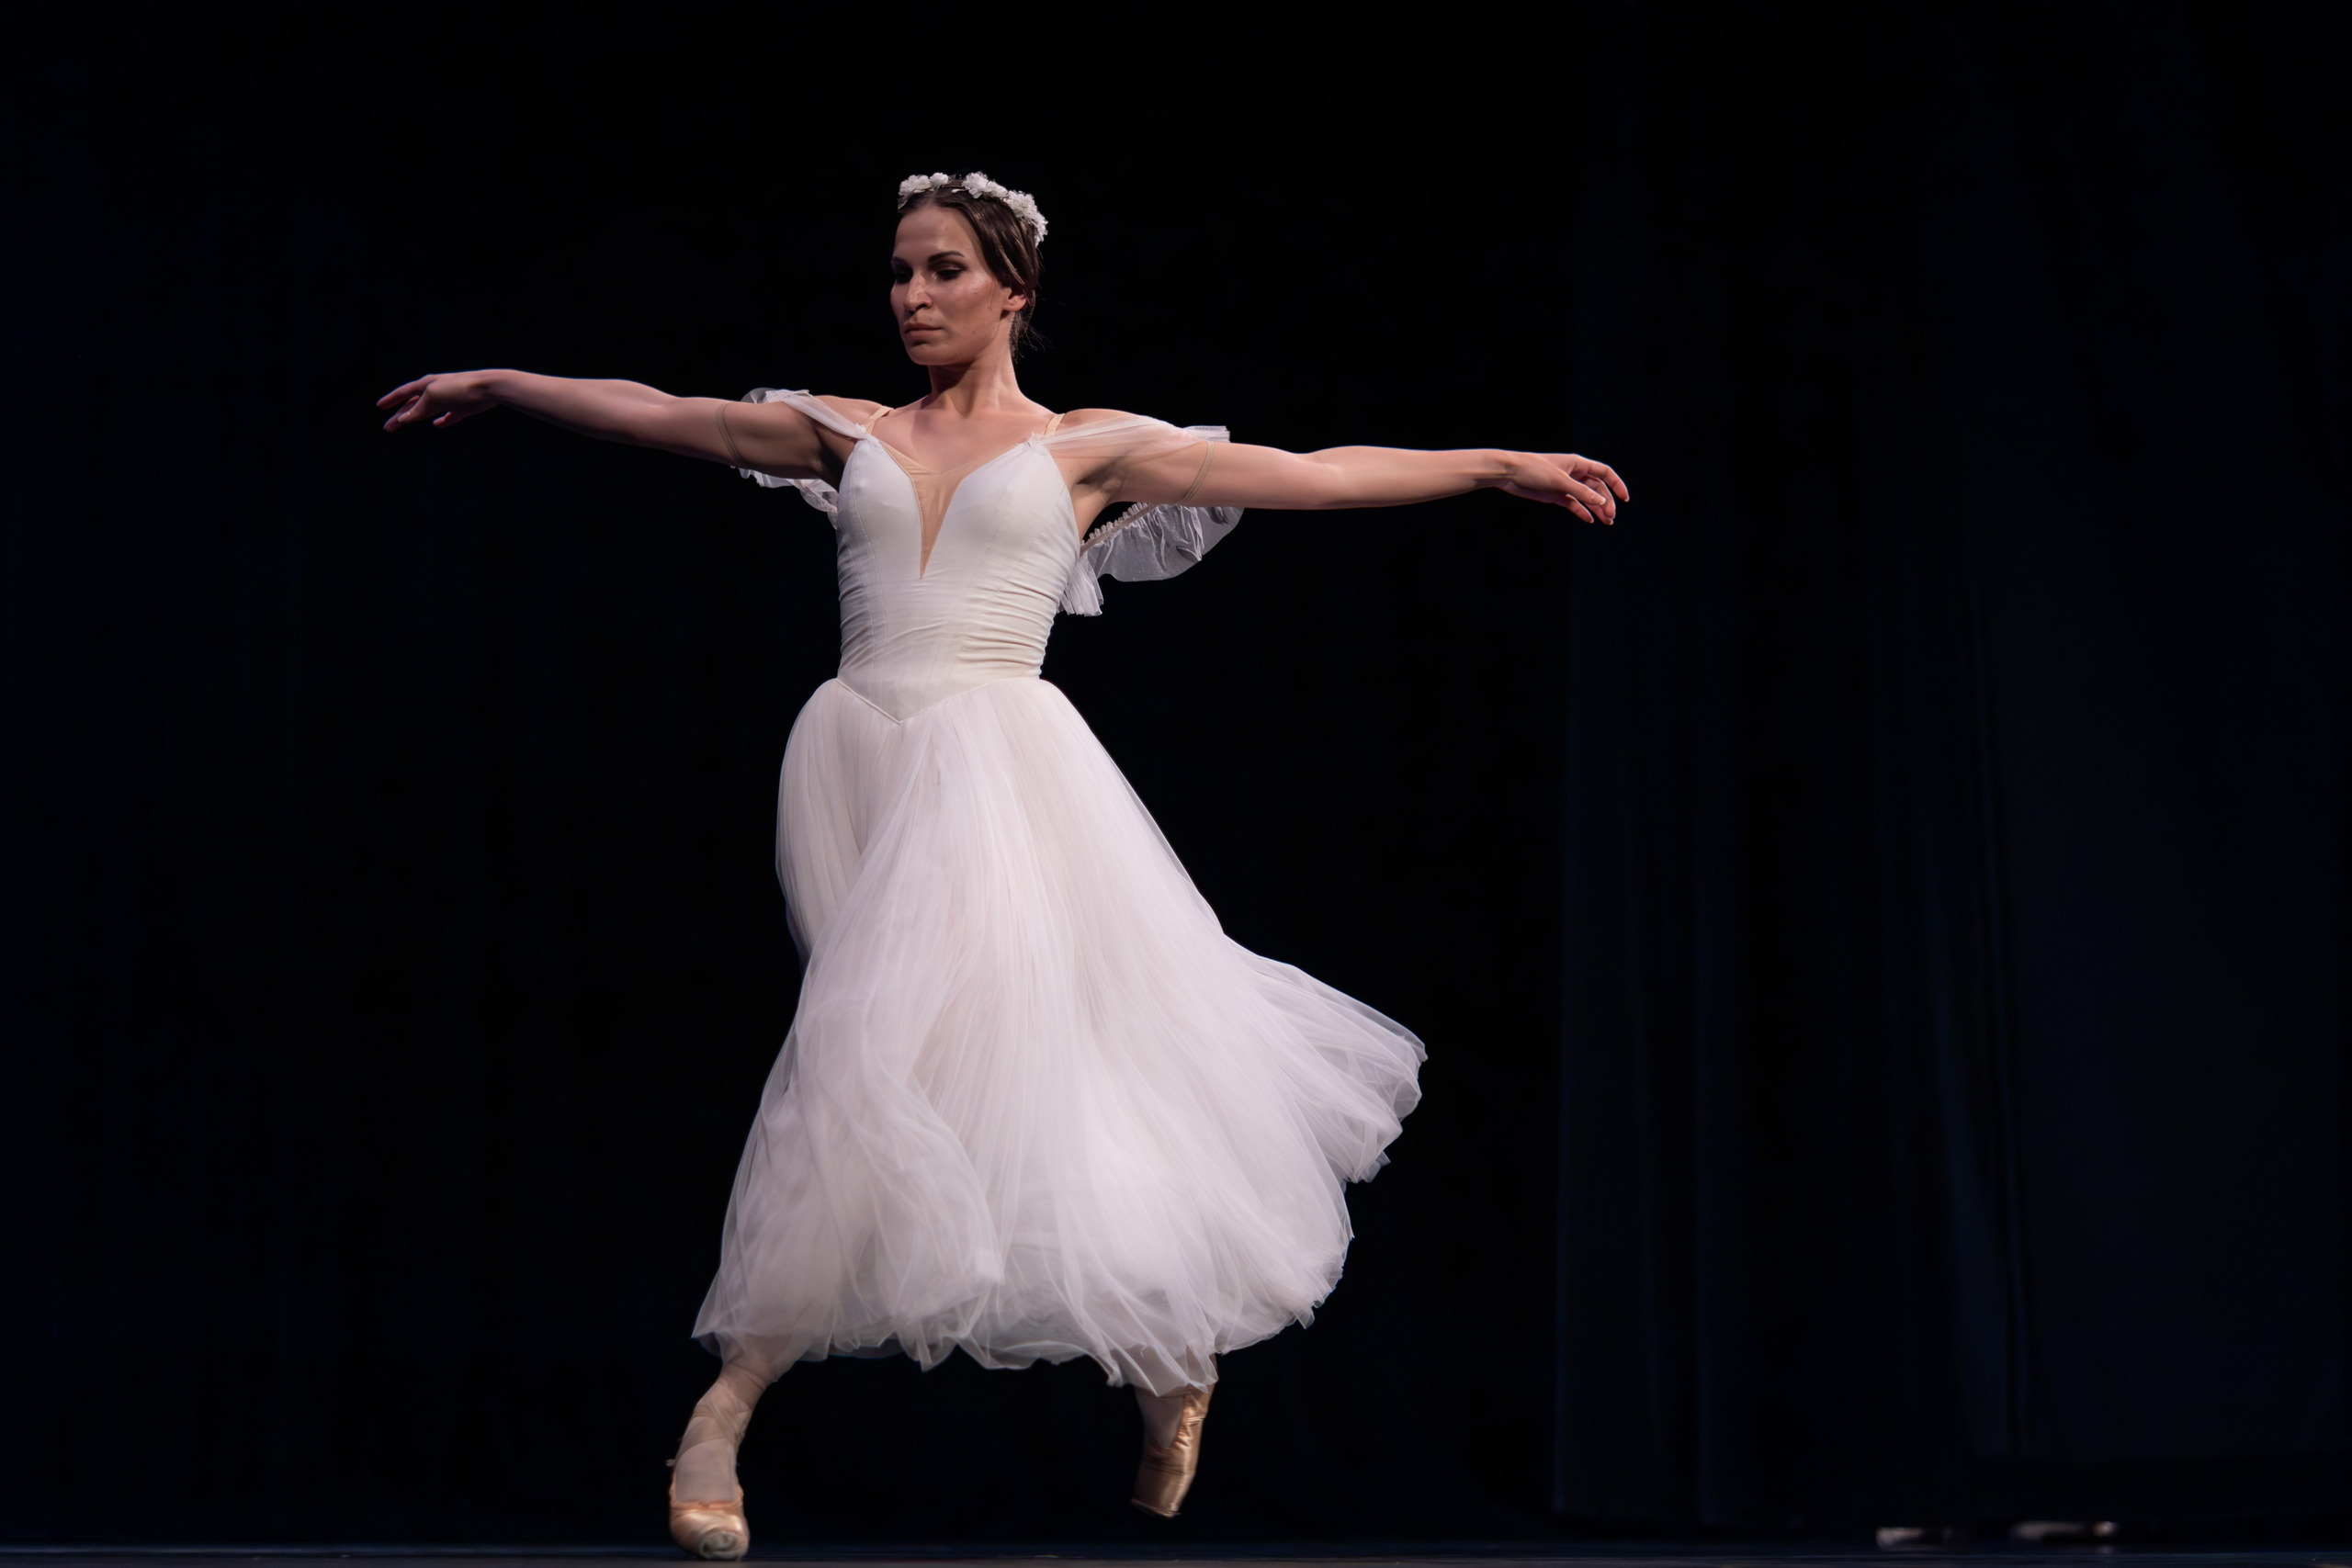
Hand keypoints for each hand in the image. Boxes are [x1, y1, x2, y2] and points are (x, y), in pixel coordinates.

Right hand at [377, 370, 500, 432]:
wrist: (488, 388)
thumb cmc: (459, 389)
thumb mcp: (433, 397)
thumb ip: (418, 409)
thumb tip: (402, 420)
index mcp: (426, 384)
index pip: (404, 392)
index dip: (391, 399)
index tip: (380, 406)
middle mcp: (436, 390)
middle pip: (413, 404)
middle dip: (399, 415)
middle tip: (387, 428)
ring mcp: (449, 399)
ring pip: (427, 410)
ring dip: (415, 417)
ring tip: (404, 425)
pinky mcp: (463, 408)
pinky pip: (449, 415)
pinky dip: (442, 420)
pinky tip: (437, 424)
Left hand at [1498, 452, 1629, 523]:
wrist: (1509, 473)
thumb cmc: (1534, 470)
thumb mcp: (1560, 482)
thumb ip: (1581, 492)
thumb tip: (1602, 502)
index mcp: (1578, 464)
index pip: (1604, 472)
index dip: (1616, 484)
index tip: (1625, 499)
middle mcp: (1574, 474)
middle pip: (1597, 488)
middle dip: (1606, 502)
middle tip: (1611, 518)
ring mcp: (1565, 485)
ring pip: (1586, 498)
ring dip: (1596, 509)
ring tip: (1606, 522)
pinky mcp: (1555, 495)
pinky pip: (1573, 504)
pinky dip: (1581, 511)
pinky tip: (1589, 519)